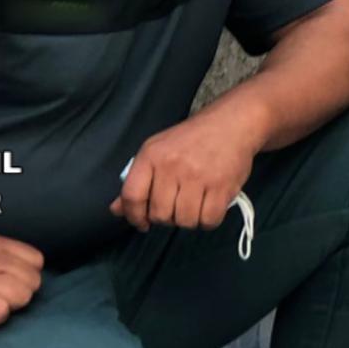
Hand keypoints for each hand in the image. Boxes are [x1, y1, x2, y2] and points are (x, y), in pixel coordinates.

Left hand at [112, 108, 261, 231]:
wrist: (232, 124)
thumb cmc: (191, 140)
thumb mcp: (158, 151)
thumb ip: (137, 182)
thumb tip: (117, 210)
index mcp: (151, 155)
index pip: (132, 195)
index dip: (134, 216)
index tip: (142, 223)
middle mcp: (172, 166)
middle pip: (160, 214)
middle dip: (167, 218)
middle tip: (176, 207)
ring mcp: (198, 177)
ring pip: (185, 221)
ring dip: (189, 220)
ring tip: (194, 205)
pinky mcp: (222, 187)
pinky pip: (209, 221)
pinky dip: (208, 220)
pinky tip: (209, 207)